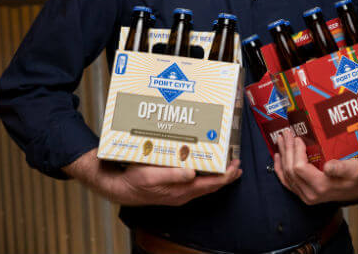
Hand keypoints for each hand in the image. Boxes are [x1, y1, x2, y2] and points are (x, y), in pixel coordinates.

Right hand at [63, 148, 241, 205]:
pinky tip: (206, 167)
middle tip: (237, 164)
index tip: (235, 166)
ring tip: (228, 166)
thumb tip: (192, 173)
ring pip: (204, 185)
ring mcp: (178, 192)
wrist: (120, 187)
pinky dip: (205, 175)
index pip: (210, 185)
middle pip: (211, 185)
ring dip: (217, 175)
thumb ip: (172, 175)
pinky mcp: (173, 188)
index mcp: (180, 191)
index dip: (225, 176)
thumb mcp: (150, 175)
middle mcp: (182, 193)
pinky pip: (195, 183)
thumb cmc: (134, 181)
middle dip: (226, 175)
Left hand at [272, 130, 357, 204]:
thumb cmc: (355, 176)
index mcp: (321, 186)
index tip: (299, 138)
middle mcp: (310, 194)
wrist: (356, 189)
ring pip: (286, 174)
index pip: (299, 168)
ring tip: (281, 140)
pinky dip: (280, 168)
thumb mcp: (354, 169)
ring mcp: (305, 195)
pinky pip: (286, 182)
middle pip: (290, 170)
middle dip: (287, 149)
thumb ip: (341, 168)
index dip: (296, 152)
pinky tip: (277, 157)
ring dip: (282, 155)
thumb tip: (328, 167)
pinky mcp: (302, 194)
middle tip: (286, 133)